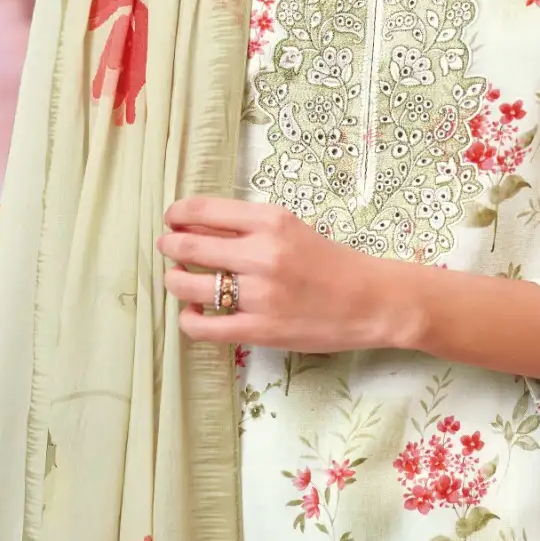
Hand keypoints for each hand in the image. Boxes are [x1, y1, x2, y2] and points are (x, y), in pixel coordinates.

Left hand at [156, 196, 409, 352]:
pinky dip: (189, 318)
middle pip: (188, 246)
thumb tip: (194, 225)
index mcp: (271, 221)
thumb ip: (248, 227)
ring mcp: (259, 294)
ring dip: (175, 281)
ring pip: (188, 285)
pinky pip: (202, 327)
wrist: (372, 301)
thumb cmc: (332, 262)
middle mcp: (262, 253)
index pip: (202, 210)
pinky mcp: (259, 330)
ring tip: (180, 280)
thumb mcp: (292, 230)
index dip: (177, 213)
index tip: (171, 219)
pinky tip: (195, 313)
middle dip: (169, 245)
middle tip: (168, 248)